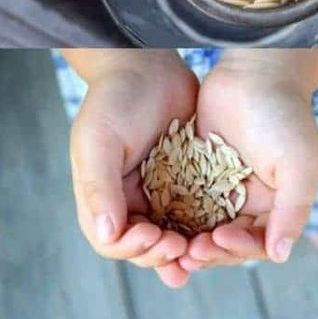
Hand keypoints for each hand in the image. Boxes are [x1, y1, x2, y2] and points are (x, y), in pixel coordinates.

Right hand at [69, 51, 197, 279]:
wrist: (146, 64)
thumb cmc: (113, 98)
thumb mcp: (99, 140)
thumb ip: (100, 186)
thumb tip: (107, 234)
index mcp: (101, 196)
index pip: (112, 242)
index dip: (132, 249)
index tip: (154, 236)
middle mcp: (128, 200)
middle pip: (144, 247)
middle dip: (162, 254)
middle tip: (183, 248)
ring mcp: (158, 191)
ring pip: (172, 234)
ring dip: (185, 249)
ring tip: (202, 253)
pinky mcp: (186, 180)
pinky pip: (195, 211)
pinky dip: (203, 226)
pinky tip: (219, 232)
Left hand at [174, 52, 317, 275]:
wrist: (257, 69)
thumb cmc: (285, 113)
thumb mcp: (299, 164)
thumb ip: (293, 209)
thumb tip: (281, 254)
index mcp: (274, 204)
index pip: (256, 243)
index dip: (239, 249)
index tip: (220, 240)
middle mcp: (246, 199)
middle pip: (225, 239)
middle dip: (208, 249)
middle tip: (189, 252)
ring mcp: (218, 184)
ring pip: (200, 223)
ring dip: (187, 237)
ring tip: (170, 241)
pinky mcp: (195, 166)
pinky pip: (181, 195)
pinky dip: (171, 210)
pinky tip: (156, 216)